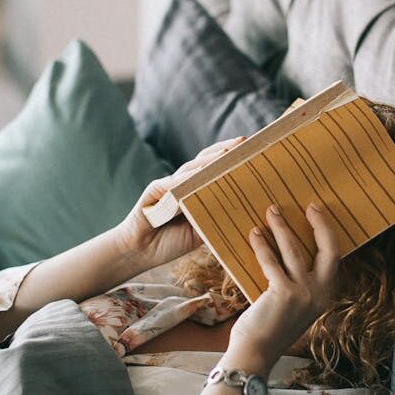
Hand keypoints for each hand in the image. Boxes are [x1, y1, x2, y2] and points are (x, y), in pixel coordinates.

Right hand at [114, 136, 245, 268]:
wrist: (141, 252)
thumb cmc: (171, 242)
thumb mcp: (201, 231)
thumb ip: (215, 219)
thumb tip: (244, 214)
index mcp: (195, 191)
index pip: (215, 170)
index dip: (232, 161)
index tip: (253, 152)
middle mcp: (183, 183)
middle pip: (205, 161)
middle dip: (224, 151)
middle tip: (244, 143)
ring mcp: (168, 184)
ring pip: (191, 168)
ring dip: (209, 160)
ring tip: (227, 153)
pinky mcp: (154, 190)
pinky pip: (172, 183)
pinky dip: (185, 179)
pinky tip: (198, 174)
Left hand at [223, 203, 339, 374]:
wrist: (255, 352)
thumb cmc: (268, 327)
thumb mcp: (293, 305)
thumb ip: (298, 284)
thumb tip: (285, 252)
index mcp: (325, 295)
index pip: (335, 257)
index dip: (327, 233)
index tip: (316, 213)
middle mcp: (320, 293)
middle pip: (328, 250)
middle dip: (319, 224)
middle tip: (307, 206)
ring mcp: (304, 293)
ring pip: (294, 250)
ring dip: (281, 228)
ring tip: (270, 212)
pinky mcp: (284, 293)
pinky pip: (271, 261)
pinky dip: (262, 246)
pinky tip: (254, 235)